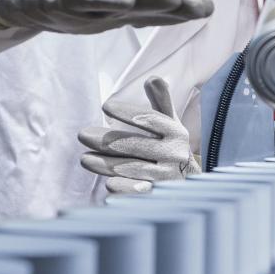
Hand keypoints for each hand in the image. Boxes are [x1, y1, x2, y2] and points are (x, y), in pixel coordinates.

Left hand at [78, 77, 200, 193]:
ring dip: (106, 165)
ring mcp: (166, 177)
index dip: (128, 112)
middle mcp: (173, 154)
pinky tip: (108, 184)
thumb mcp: (171, 124)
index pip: (151, 119)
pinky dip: (123, 188)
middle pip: (136, 145)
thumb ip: (161, 102)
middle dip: (106, 140)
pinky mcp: (159, 195)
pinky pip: (139, 192)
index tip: (105, 106)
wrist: (192, 185)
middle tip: (82, 135)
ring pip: (133, 169)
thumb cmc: (172, 148)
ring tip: (85, 159)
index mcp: (175, 132)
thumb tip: (153, 79)